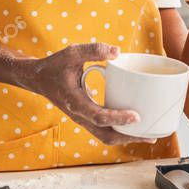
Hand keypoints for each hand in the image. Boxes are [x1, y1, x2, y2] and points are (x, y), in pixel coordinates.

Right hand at [22, 43, 149, 145]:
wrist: (38, 79)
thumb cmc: (55, 65)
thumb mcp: (71, 53)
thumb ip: (93, 50)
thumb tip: (117, 52)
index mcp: (75, 102)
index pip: (99, 116)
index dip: (118, 118)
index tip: (136, 117)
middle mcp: (79, 115)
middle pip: (106, 135)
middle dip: (128, 138)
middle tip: (150, 136)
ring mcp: (82, 119)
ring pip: (105, 137)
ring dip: (125, 138)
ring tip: (147, 136)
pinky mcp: (86, 118)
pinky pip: (103, 130)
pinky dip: (119, 131)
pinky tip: (133, 126)